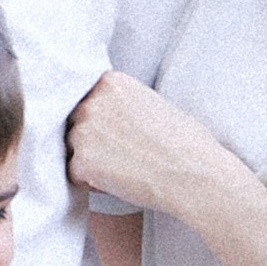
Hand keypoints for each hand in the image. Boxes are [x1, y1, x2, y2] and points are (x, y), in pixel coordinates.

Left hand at [66, 72, 235, 218]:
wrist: (194, 174)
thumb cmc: (186, 142)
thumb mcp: (152, 103)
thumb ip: (121, 104)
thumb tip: (106, 116)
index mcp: (111, 82)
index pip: (86, 100)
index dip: (99, 121)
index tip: (116, 134)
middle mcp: (92, 102)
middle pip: (74, 123)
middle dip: (90, 140)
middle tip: (121, 155)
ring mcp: (84, 131)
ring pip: (71, 149)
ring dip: (89, 161)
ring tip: (123, 168)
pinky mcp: (82, 162)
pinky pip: (74, 175)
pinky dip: (90, 183)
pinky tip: (118, 182)